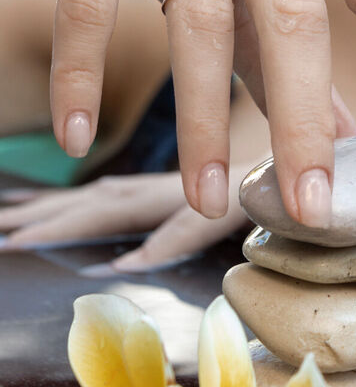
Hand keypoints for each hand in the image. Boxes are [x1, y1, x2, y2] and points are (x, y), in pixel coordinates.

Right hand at [0, 171, 247, 271]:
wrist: (258, 161)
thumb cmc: (239, 194)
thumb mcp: (213, 217)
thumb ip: (172, 239)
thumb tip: (121, 267)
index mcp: (152, 197)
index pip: (93, 212)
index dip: (55, 227)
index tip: (15, 240)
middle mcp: (140, 188)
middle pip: (80, 202)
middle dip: (37, 216)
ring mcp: (142, 185)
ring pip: (84, 194)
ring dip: (46, 205)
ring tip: (9, 213)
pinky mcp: (146, 187)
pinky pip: (97, 191)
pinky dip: (69, 197)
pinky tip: (57, 202)